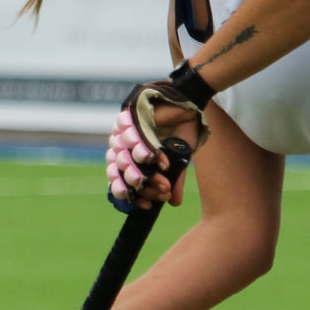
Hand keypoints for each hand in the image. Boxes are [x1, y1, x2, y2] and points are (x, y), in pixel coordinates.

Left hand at [107, 81, 205, 210]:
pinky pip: (130, 136)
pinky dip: (143, 149)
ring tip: (161, 180)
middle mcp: (120, 146)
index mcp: (128, 159)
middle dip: (140, 186)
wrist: (189, 104)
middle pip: (119, 171)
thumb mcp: (180, 160)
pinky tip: (157, 158)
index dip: (131, 195)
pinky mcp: (128, 115)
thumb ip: (174, 180)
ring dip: (142, 171)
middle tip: (160, 191)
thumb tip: (173, 203)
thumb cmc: (182, 132)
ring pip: (123, 156)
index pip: (120, 181)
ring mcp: (121, 131)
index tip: (146, 205)